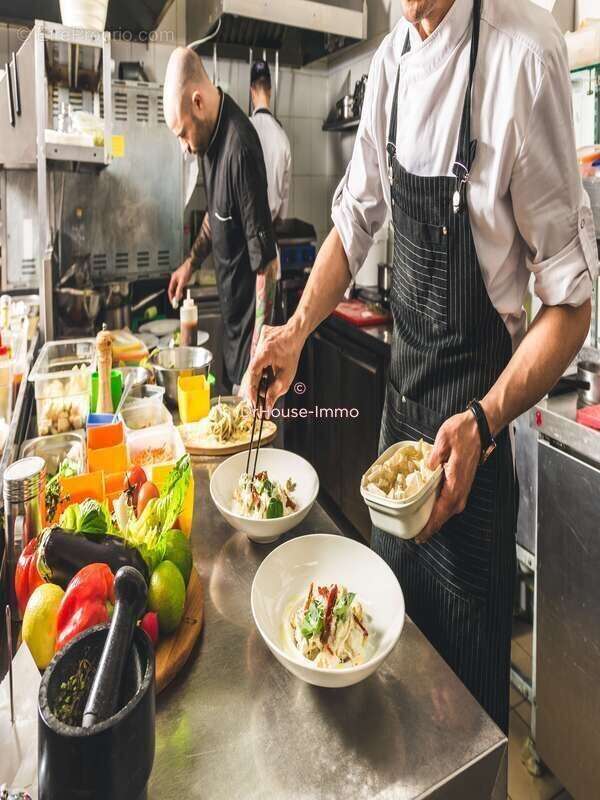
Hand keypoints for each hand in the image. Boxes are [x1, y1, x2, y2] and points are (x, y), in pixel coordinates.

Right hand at [168, 258, 192, 303]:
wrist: (192, 265)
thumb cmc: (186, 270)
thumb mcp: (182, 281)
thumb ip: (179, 289)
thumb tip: (177, 297)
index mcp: (173, 279)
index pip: (170, 290)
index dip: (171, 296)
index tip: (173, 301)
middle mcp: (175, 279)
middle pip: (173, 290)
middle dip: (174, 295)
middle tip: (176, 301)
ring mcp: (179, 279)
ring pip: (177, 288)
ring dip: (178, 293)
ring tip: (180, 297)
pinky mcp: (182, 279)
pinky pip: (180, 286)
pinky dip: (181, 290)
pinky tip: (183, 292)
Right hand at [241, 319, 304, 410]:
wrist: (294, 333)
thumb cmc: (292, 351)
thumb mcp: (287, 374)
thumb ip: (276, 390)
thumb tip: (268, 405)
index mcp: (264, 353)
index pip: (252, 375)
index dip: (251, 390)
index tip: (252, 402)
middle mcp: (257, 347)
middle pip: (250, 373)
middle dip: (253, 390)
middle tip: (255, 403)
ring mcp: (256, 344)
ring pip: (252, 367)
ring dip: (256, 381)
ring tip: (260, 394)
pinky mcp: (256, 342)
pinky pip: (255, 360)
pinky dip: (258, 371)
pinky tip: (262, 379)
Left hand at [415, 411, 481, 544]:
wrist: (481, 426)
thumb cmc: (463, 432)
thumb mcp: (443, 440)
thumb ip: (433, 458)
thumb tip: (425, 471)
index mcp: (456, 483)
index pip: (441, 512)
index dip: (429, 526)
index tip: (419, 536)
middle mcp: (461, 490)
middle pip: (444, 516)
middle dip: (430, 527)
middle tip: (415, 535)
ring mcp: (463, 488)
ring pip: (448, 511)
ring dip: (436, 519)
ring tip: (420, 526)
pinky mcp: (463, 483)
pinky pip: (450, 503)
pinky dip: (440, 509)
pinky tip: (431, 509)